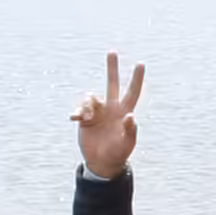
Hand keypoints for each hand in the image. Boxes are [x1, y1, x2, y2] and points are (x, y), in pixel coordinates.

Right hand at [74, 51, 143, 176]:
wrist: (102, 162)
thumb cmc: (118, 153)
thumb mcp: (127, 144)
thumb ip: (130, 130)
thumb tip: (131, 115)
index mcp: (124, 112)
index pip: (132, 92)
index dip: (136, 79)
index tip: (141, 64)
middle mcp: (111, 108)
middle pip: (111, 83)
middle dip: (112, 68)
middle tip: (112, 51)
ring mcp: (97, 112)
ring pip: (91, 97)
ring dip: (87, 104)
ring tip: (85, 117)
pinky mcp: (85, 119)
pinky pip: (79, 109)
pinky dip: (76, 112)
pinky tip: (74, 119)